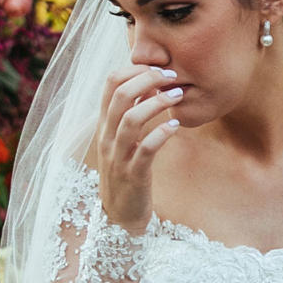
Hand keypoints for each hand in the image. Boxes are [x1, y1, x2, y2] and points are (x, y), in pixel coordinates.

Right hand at [96, 65, 182, 231]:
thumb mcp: (124, 140)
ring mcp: (118, 156)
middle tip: (172, 76)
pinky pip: (145, 149)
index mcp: (104, 124)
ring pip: (131, 120)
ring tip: (178, 95)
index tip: (158, 67)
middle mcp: (107, 137)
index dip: (134, 69)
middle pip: (120, 96)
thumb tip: (151, 83)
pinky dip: (161, 134)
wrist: (120, 215)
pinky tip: (176, 126)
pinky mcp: (133, 175)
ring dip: (157, 103)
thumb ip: (132, 112)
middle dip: (147, 79)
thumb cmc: (126, 171)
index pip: (110, 84)